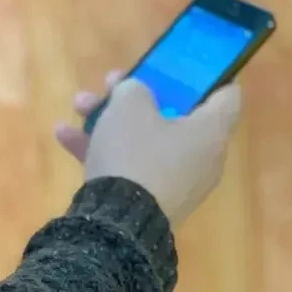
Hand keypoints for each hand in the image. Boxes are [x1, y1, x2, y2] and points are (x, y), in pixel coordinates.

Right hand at [55, 73, 240, 226]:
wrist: (118, 224)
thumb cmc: (136, 154)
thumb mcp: (129, 106)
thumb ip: (134, 88)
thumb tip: (135, 95)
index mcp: (210, 130)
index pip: (227, 94)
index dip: (207, 76)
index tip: (181, 67)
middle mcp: (202, 158)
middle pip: (174, 116)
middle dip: (137, 97)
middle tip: (109, 83)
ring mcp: (176, 183)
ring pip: (146, 141)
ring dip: (111, 121)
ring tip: (77, 107)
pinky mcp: (152, 202)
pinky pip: (132, 168)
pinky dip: (106, 151)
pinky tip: (64, 138)